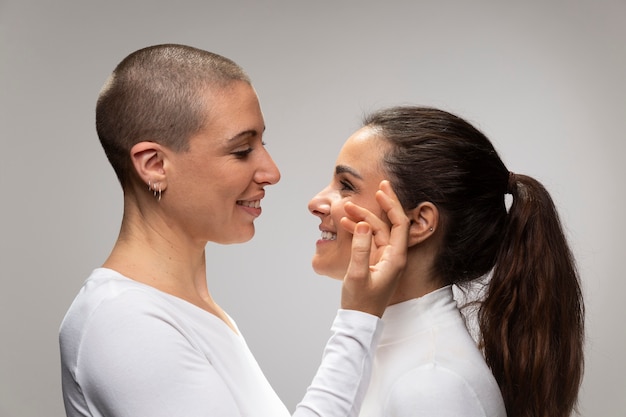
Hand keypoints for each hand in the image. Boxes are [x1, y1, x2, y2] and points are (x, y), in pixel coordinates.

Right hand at [339, 180, 408, 316]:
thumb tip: (363, 224)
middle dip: (373, 209)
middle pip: (387, 225)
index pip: (399, 224)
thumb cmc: (360, 302)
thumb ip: (361, 248)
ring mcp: (386, 260)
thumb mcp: (357, 275)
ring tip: (346, 210)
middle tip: (361, 195)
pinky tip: (347, 225)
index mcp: (396, 259)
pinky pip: (370, 241)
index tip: (382, 190)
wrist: (359, 321)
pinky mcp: (377, 263)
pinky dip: (360, 231)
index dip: (392, 205)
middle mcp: (394, 257)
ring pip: (377, 232)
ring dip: (363, 220)